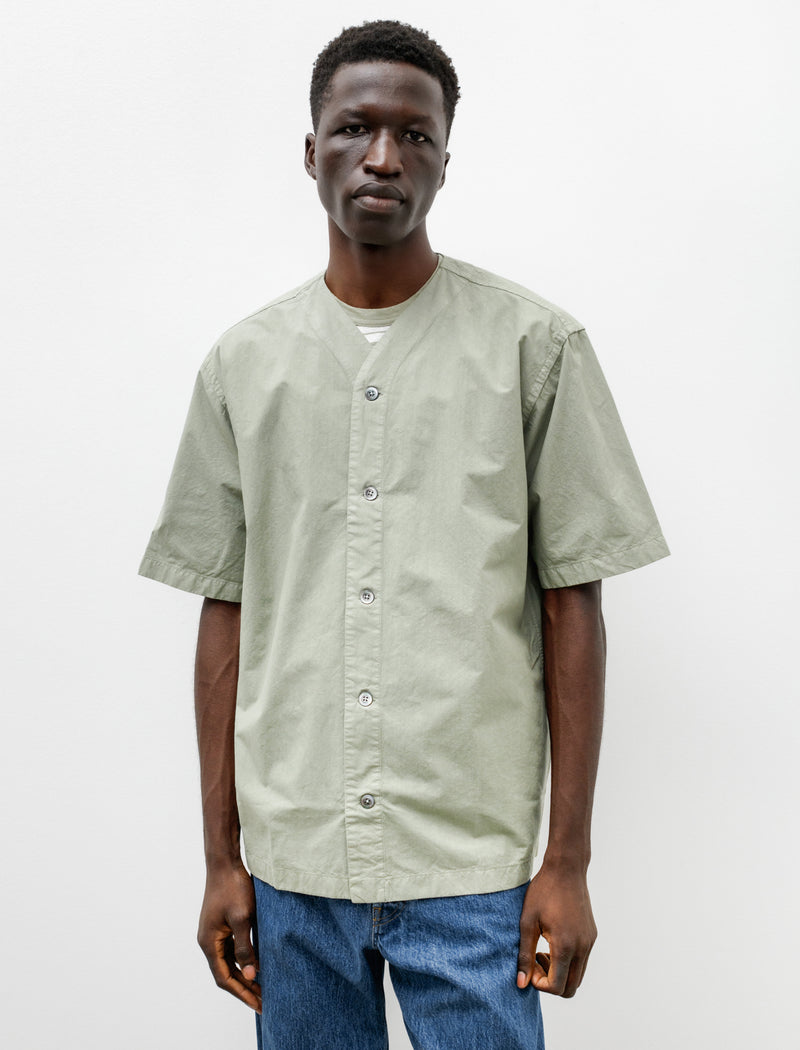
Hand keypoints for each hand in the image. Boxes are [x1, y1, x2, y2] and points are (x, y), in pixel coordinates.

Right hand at [197, 862, 261, 1012]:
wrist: (225, 863)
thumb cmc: (233, 887)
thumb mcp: (242, 918)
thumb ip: (245, 947)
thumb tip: (251, 974)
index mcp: (209, 942)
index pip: (224, 978)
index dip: (241, 993)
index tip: (258, 1005)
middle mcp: (208, 940)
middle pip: (225, 973)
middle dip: (244, 988)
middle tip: (264, 1001)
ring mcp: (214, 933)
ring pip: (229, 962)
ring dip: (245, 975)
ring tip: (264, 987)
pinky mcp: (222, 925)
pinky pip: (232, 949)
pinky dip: (244, 960)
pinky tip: (258, 964)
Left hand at [516, 860, 596, 997]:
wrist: (566, 869)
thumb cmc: (543, 892)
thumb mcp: (527, 922)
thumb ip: (524, 955)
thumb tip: (520, 983)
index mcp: (565, 946)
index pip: (557, 987)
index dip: (539, 984)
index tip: (528, 966)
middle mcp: (582, 948)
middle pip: (570, 988)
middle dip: (551, 983)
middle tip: (535, 961)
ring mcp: (589, 942)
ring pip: (578, 976)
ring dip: (560, 973)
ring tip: (542, 951)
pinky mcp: (592, 936)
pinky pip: (582, 961)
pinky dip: (568, 962)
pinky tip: (552, 942)